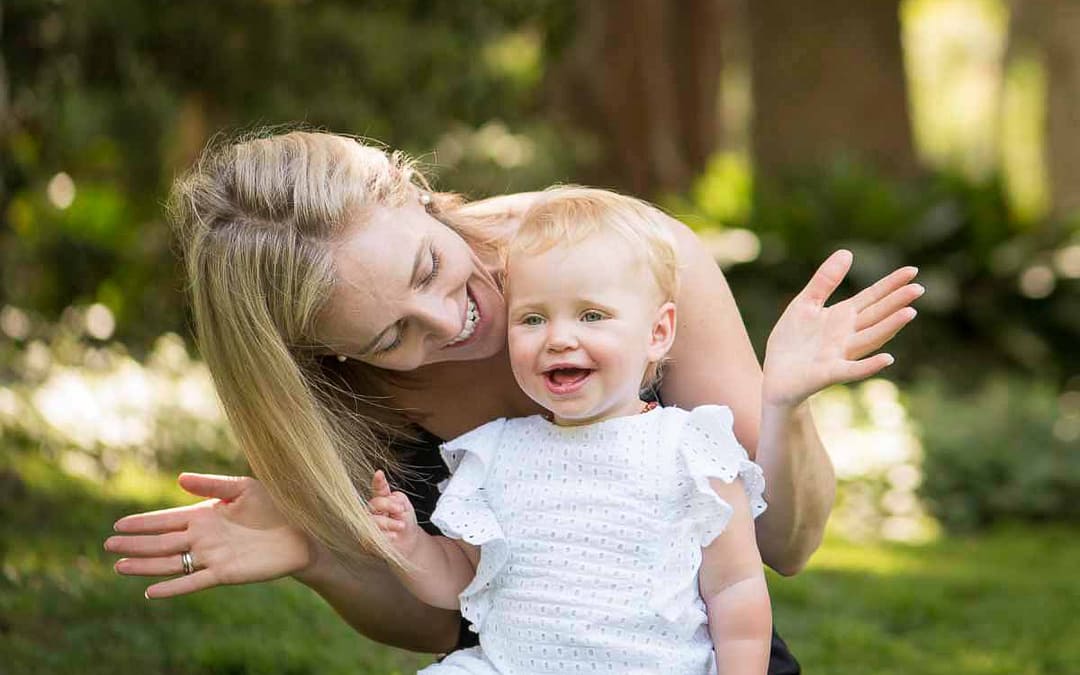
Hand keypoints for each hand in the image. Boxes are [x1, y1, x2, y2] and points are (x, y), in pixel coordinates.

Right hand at [105, 473, 315, 597]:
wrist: (304, 532)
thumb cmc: (277, 506)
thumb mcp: (244, 488)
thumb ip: (212, 484)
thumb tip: (179, 479)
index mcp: (206, 515)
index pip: (166, 519)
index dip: (143, 522)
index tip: (118, 524)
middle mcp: (203, 537)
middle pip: (161, 542)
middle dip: (135, 543)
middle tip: (107, 544)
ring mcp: (212, 556)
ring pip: (170, 562)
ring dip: (144, 565)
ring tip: (119, 566)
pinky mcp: (225, 573)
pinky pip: (193, 582)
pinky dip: (172, 588)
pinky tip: (151, 592)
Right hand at [368, 470, 421, 556]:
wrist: (408, 543)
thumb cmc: (405, 522)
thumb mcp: (406, 507)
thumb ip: (398, 499)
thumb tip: (391, 499)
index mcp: (382, 499)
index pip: (378, 489)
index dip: (378, 482)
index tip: (379, 474)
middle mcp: (373, 510)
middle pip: (374, 503)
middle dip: (387, 505)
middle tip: (400, 510)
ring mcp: (369, 524)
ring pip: (372, 520)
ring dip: (388, 522)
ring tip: (401, 526)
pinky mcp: (368, 539)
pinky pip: (372, 535)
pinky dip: (385, 535)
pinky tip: (393, 536)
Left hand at [762, 250, 921, 407]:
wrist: (775, 376)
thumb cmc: (792, 341)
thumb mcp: (805, 304)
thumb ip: (825, 281)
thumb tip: (847, 251)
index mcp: (842, 316)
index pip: (871, 297)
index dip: (890, 284)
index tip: (913, 270)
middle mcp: (847, 335)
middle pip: (876, 315)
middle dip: (896, 302)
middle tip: (918, 288)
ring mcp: (841, 355)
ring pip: (870, 338)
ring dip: (889, 327)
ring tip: (909, 313)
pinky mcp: (829, 373)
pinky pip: (852, 370)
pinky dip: (869, 366)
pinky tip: (888, 359)